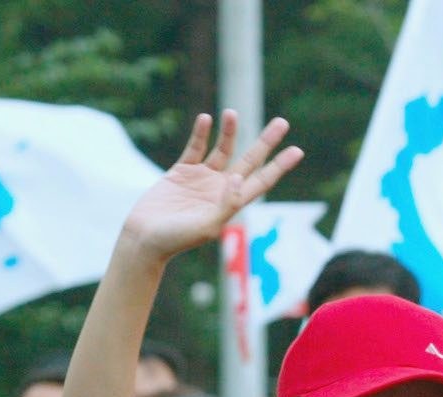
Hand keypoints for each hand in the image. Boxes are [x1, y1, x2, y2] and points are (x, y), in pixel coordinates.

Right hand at [123, 112, 302, 261]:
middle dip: (266, 142)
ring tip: (232, 113)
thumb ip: (227, 204)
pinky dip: (200, 134)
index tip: (297, 150)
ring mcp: (202, 178)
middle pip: (250, 160)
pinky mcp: (181, 171)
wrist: (145, 238)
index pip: (263, 180)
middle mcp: (222, 188)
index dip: (280, 166)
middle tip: (282, 122)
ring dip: (229, 131)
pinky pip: (195, 148)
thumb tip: (239, 178)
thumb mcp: (208, 225)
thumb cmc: (177, 238)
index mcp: (233, 202)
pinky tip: (207, 118)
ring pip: (223, 149)